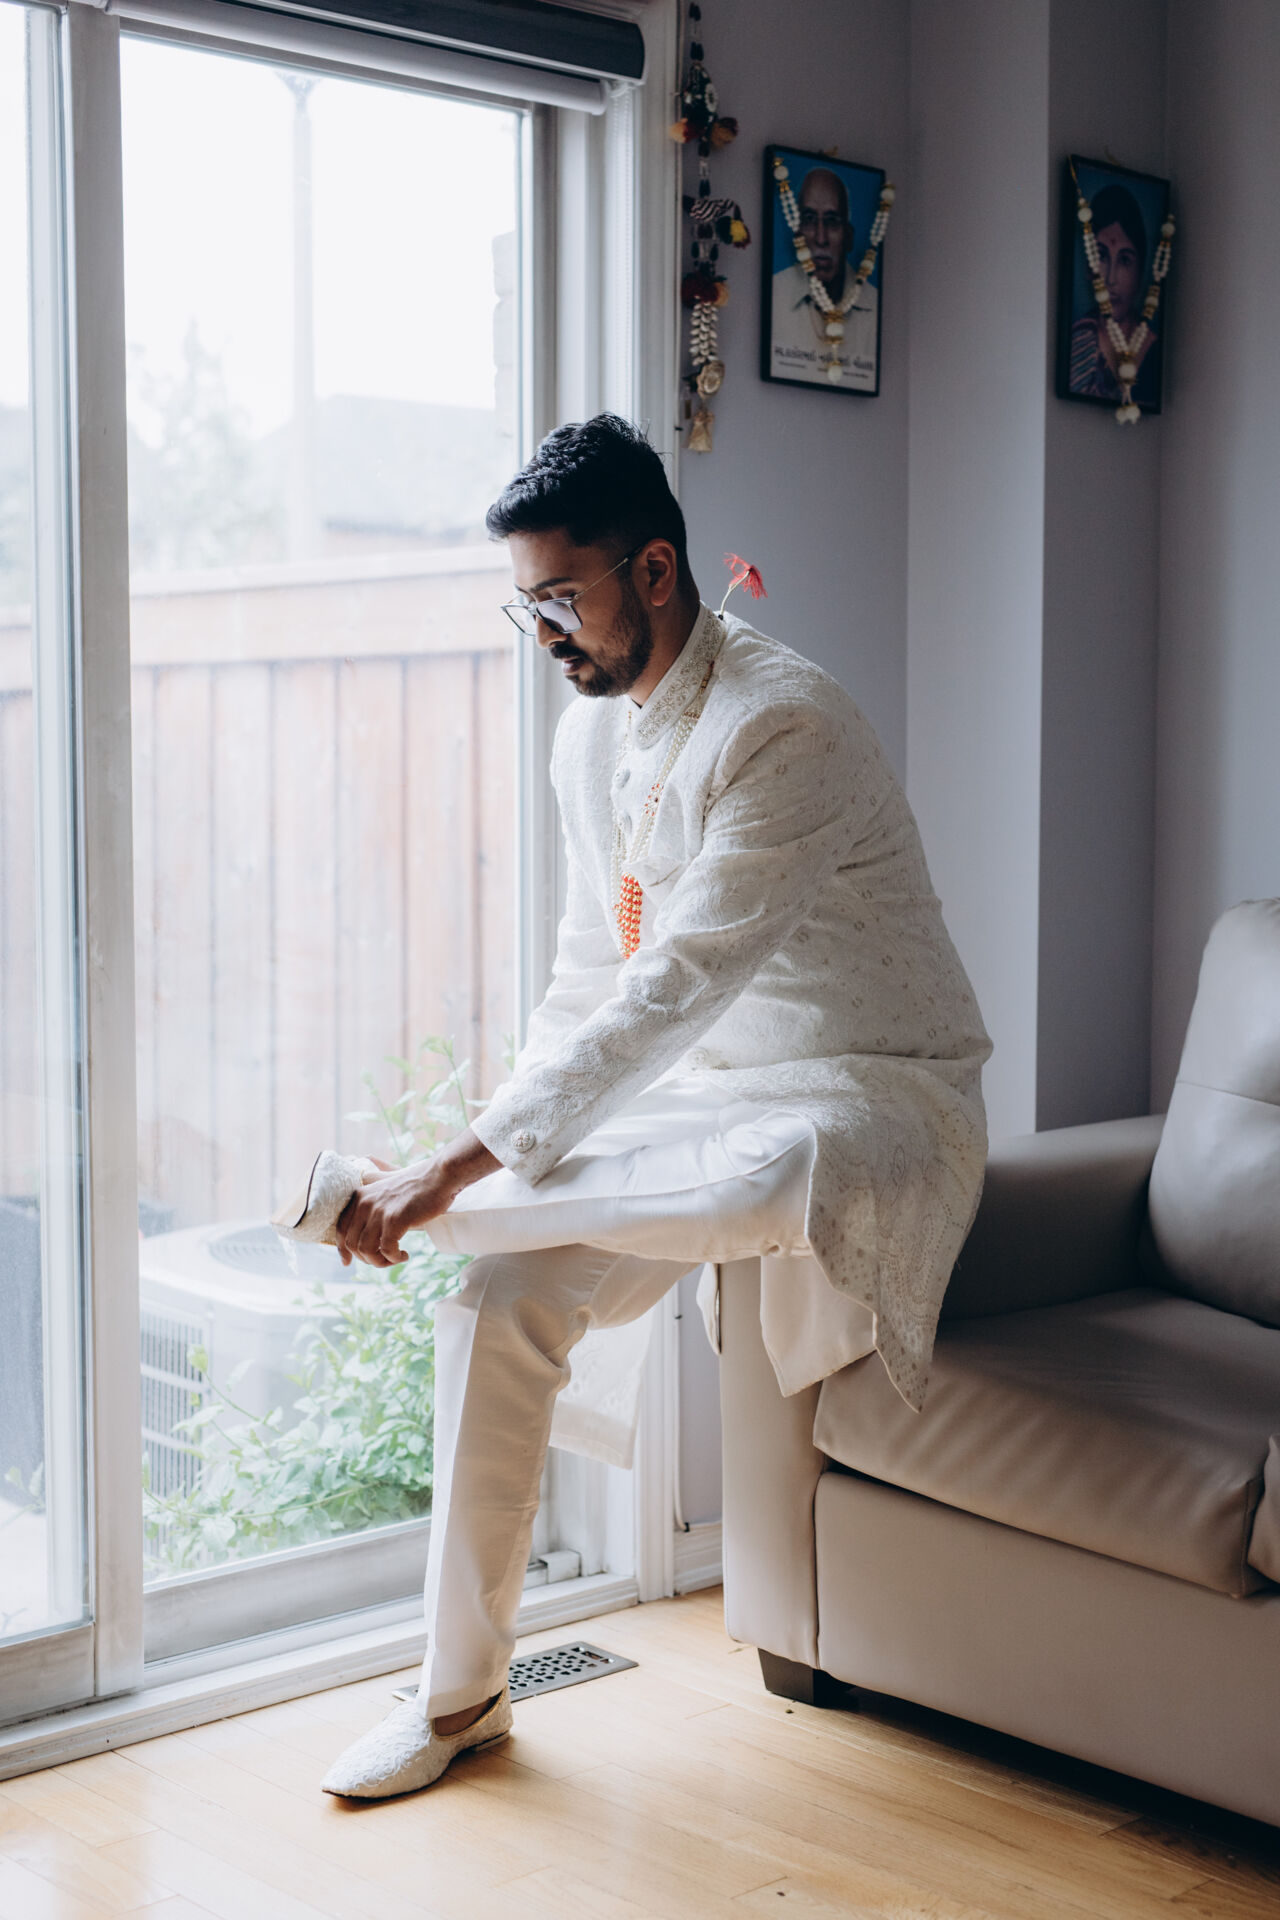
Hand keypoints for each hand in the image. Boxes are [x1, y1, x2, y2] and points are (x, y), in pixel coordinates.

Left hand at [334, 1130, 499, 1268]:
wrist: (438, 1177)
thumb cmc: (417, 1184)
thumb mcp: (387, 1186)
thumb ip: (373, 1198)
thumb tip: (365, 1221)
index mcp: (360, 1196)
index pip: (341, 1229)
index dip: (343, 1249)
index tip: (348, 1262)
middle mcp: (364, 1203)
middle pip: (352, 1244)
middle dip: (366, 1259)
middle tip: (383, 1260)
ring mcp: (379, 1211)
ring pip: (366, 1250)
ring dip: (379, 1261)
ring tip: (394, 1259)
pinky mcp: (394, 1220)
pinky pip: (386, 1250)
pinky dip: (394, 1258)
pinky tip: (404, 1255)